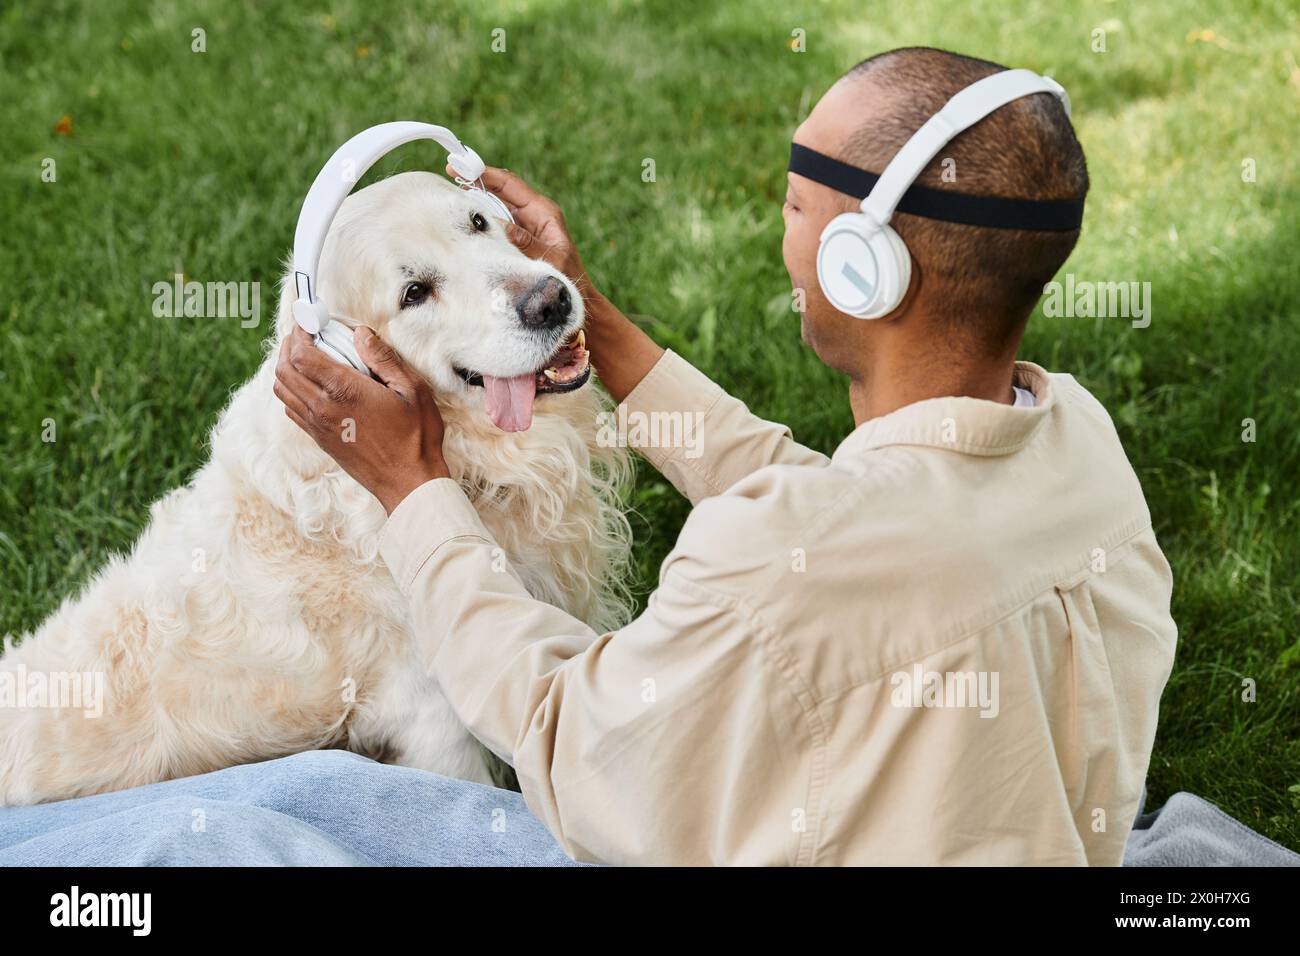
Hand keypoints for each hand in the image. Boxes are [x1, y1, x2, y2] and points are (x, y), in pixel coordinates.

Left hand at [274, 325, 450, 513]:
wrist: (408, 483)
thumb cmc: (416, 437)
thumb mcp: (412, 390)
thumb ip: (383, 358)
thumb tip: (360, 333)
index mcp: (344, 392)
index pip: (302, 354)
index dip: (300, 331)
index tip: (309, 319)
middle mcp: (323, 408)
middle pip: (284, 368)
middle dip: (289, 344)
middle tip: (305, 333)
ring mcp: (318, 425)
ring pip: (282, 388)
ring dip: (286, 366)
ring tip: (305, 354)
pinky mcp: (319, 438)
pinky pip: (291, 408)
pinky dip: (291, 389)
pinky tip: (311, 383)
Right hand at [453, 165, 591, 296]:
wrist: (572, 300)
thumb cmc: (565, 279)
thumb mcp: (546, 258)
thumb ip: (521, 241)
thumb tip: (492, 222)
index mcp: (543, 212)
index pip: (510, 184)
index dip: (485, 173)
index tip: (463, 166)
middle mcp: (533, 214)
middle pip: (501, 189)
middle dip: (477, 180)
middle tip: (451, 172)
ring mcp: (525, 225)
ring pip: (496, 204)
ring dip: (476, 200)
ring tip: (453, 195)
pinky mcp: (517, 238)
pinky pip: (496, 222)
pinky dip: (481, 218)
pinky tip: (465, 218)